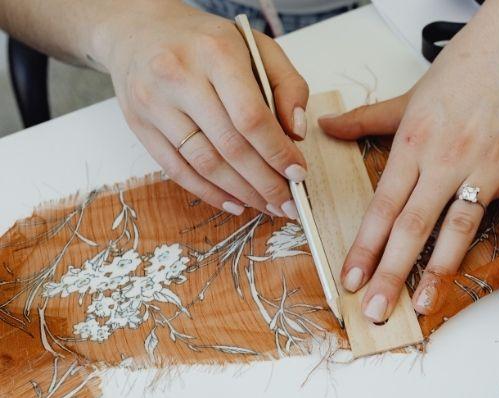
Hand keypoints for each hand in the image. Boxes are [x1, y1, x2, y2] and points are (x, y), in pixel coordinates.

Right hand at [98, 0, 307, 217]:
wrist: (141, 30)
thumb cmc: (207, 41)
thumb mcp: (257, 47)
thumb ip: (288, 85)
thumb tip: (296, 133)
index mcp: (215, 53)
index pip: (251, 117)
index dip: (277, 152)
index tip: (298, 174)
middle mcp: (179, 77)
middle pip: (229, 146)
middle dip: (265, 182)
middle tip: (288, 203)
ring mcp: (154, 103)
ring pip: (204, 163)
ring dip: (241, 193)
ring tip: (267, 205)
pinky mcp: (140, 125)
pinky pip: (177, 170)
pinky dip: (209, 193)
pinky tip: (234, 203)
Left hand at [319, 0, 498, 321]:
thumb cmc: (464, 66)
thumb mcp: (410, 94)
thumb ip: (367, 120)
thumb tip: (324, 129)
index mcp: (415, 142)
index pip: (383, 205)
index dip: (364, 246)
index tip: (349, 280)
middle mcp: (447, 158)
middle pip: (414, 225)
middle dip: (391, 272)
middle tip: (376, 310)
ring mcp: (489, 163)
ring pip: (460, 225)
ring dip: (441, 268)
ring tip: (425, 303)